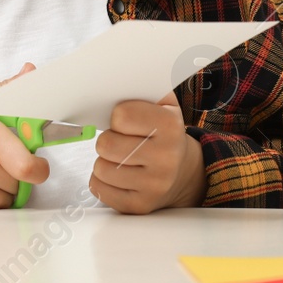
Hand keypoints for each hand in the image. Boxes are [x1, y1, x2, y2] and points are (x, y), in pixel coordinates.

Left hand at [89, 93, 204, 213]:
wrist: (184, 173)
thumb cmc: (165, 134)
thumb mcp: (164, 105)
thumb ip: (143, 88)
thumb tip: (114, 76)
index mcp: (171, 126)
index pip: (121, 115)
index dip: (118, 117)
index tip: (127, 121)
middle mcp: (166, 159)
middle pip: (106, 145)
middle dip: (108, 140)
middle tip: (122, 141)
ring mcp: (153, 186)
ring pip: (100, 168)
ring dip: (105, 161)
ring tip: (122, 158)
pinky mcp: (139, 206)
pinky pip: (99, 189)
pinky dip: (103, 181)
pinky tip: (120, 175)